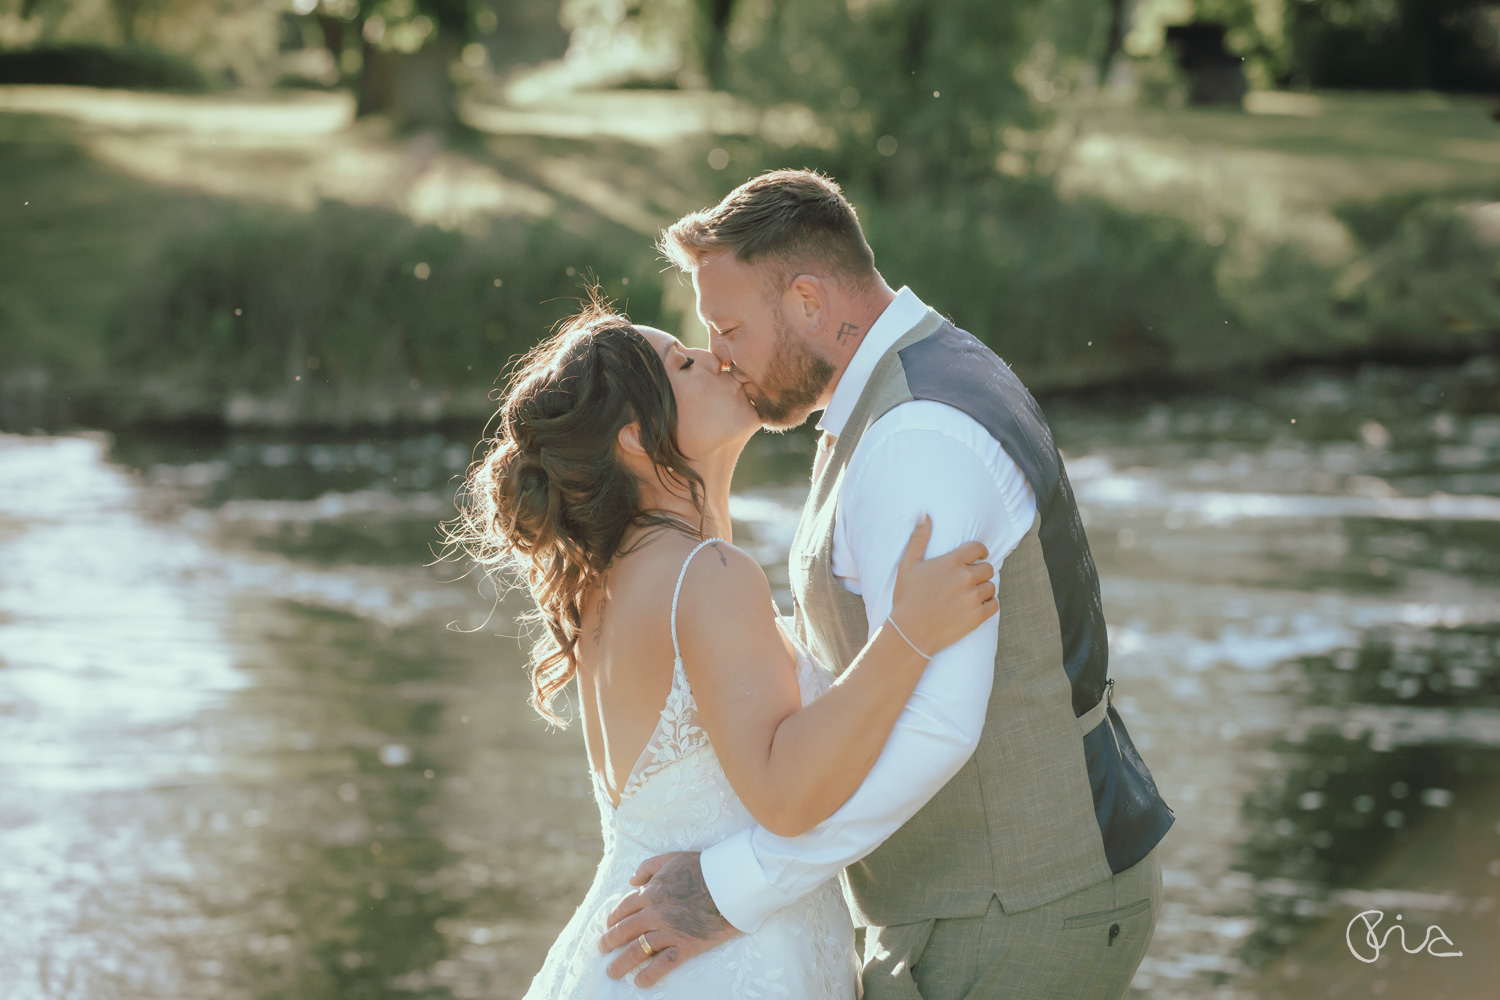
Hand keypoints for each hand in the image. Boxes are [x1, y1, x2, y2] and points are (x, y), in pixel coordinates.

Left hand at [597, 851, 738, 985]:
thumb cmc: (704, 868)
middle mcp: (655, 913)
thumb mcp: (673, 858)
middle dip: (609, 941)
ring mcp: (669, 931)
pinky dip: (649, 975)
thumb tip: (632, 880)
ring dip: (621, 963)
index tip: (608, 925)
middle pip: (625, 930)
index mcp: (652, 891)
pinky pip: (662, 964)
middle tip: (602, 948)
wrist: (731, 883)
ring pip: (637, 950)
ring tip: (612, 971)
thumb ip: (649, 867)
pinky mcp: (685, 945)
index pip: (624, 908)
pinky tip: (639, 982)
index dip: (613, 918)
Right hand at [890, 514, 996, 656]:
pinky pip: (994, 605)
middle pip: (988, 568)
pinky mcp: (978, 616)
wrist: (910, 633)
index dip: (980, 552)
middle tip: (969, 581)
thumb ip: (918, 538)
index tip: (978, 557)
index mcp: (951, 562)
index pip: (978, 548)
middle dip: (980, 572)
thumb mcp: (907, 565)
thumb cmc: (907, 598)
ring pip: (991, 586)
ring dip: (984, 589)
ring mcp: (973, 597)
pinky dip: (988, 605)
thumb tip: (925, 513)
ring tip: (969, 596)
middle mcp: (965, 577)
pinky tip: (975, 607)